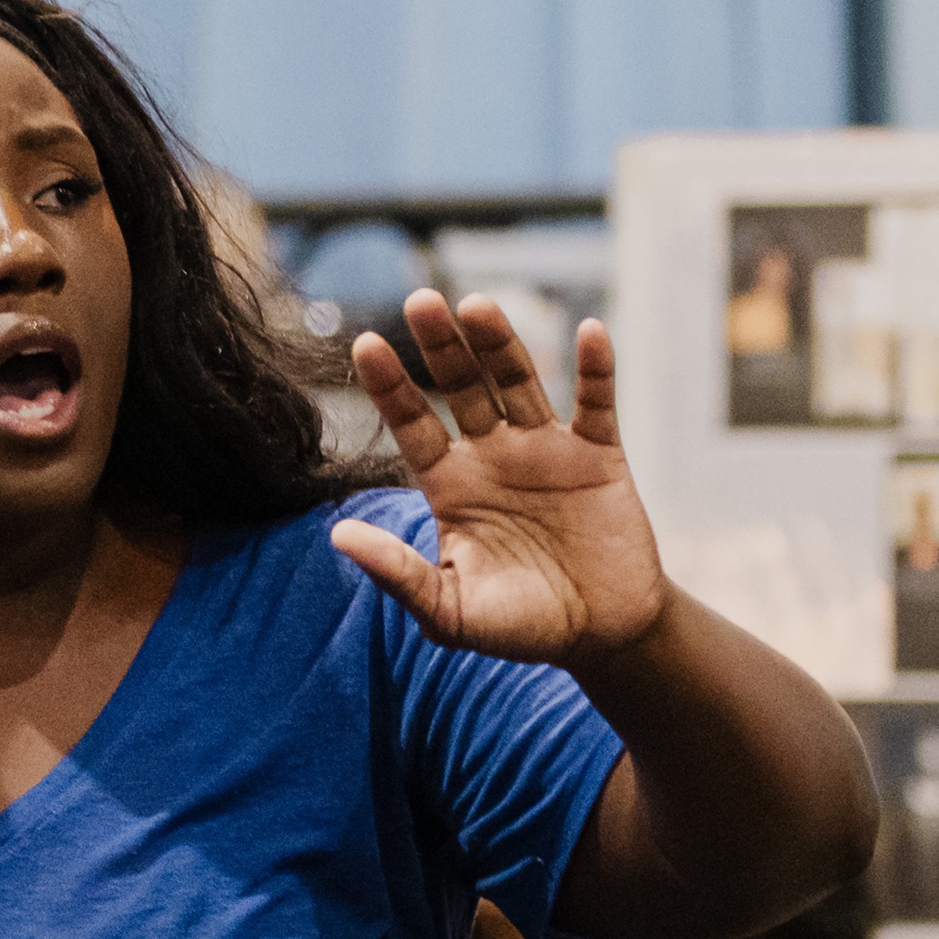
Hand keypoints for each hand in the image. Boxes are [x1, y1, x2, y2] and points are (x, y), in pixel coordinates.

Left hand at [330, 290, 669, 667]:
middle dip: (442, 347)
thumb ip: (399, 574)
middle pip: (461, 388)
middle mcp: (492, 456)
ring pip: (519, 382)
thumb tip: (337, 535)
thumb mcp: (450, 611)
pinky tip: (588, 332)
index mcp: (450, 485)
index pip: (412, 424)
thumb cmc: (519, 627)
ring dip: (501, 343)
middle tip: (420, 302)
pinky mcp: (599, 457)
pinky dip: (596, 370)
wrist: (600, 637)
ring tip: (476, 305)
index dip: (390, 386)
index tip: (364, 344)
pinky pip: (598, 404)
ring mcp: (545, 450)